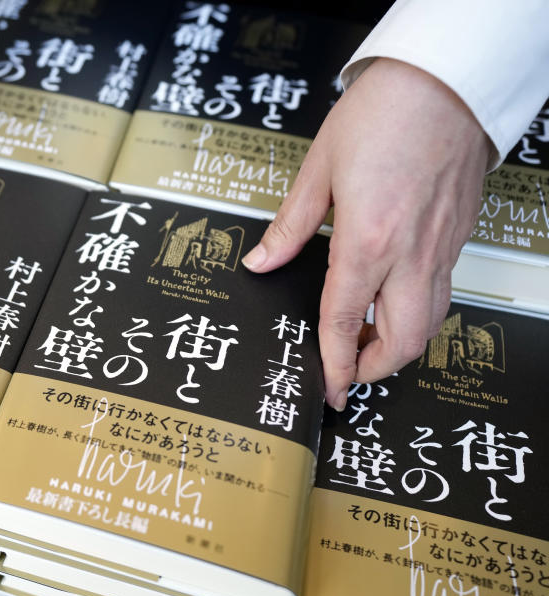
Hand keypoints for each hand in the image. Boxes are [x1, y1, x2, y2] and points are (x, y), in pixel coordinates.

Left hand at [242, 58, 489, 410]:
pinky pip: (443, 293)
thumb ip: (290, 226)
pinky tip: (393, 301)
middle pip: (402, 342)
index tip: (327, 389)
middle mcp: (411, 253)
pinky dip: (418, 314)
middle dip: (372, 370)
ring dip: (398, 346)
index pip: (344, 322)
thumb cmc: (384, 112)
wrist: (446, 80)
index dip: (333, 364)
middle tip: (346, 372)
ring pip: (429, 324)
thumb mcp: (319, 169)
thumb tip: (262, 260)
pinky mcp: (459, 235)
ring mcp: (441, 247)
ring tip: (366, 342)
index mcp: (368, 240)